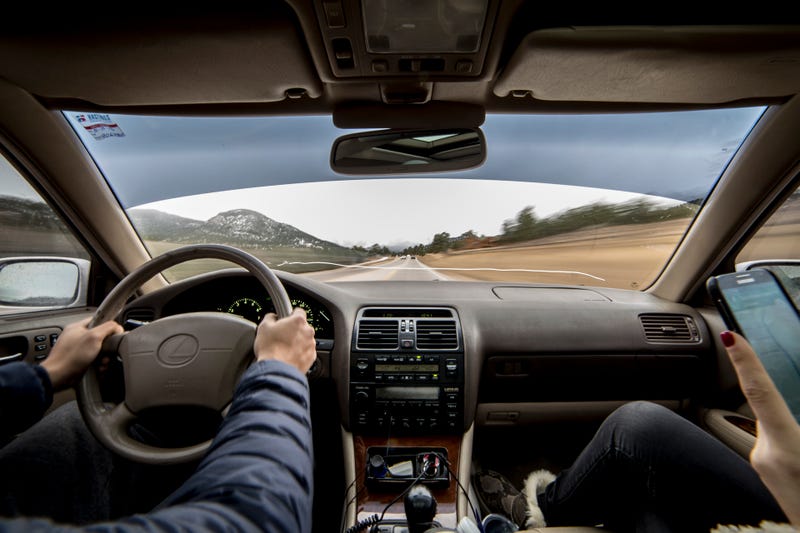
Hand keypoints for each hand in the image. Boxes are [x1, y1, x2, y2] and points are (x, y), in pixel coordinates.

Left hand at [41, 317, 123, 390]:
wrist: (58, 377)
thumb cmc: (70, 357)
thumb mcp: (94, 337)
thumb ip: (108, 328)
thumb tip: (117, 327)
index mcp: (77, 327)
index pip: (99, 320)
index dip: (109, 327)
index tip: (114, 335)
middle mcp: (77, 338)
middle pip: (101, 338)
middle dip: (107, 348)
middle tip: (106, 353)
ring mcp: (77, 350)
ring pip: (98, 351)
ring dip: (104, 358)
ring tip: (101, 363)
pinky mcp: (78, 362)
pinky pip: (94, 361)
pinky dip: (98, 366)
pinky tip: (98, 369)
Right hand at [254, 308, 315, 373]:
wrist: (276, 370)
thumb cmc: (270, 349)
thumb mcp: (264, 327)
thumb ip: (270, 317)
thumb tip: (272, 317)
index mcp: (298, 321)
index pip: (299, 311)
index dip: (290, 315)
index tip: (285, 319)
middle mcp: (308, 332)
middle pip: (303, 327)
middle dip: (294, 330)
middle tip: (281, 336)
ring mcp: (311, 345)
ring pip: (305, 340)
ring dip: (297, 342)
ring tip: (284, 349)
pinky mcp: (311, 358)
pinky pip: (306, 352)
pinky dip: (300, 354)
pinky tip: (289, 357)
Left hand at [721, 330, 799, 524]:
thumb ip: (797, 421)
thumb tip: (790, 402)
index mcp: (787, 448)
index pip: (760, 393)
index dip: (747, 362)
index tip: (731, 336)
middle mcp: (766, 455)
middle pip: (772, 412)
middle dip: (792, 411)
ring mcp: (761, 464)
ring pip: (776, 429)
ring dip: (795, 434)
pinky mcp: (763, 471)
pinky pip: (776, 445)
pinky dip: (792, 447)